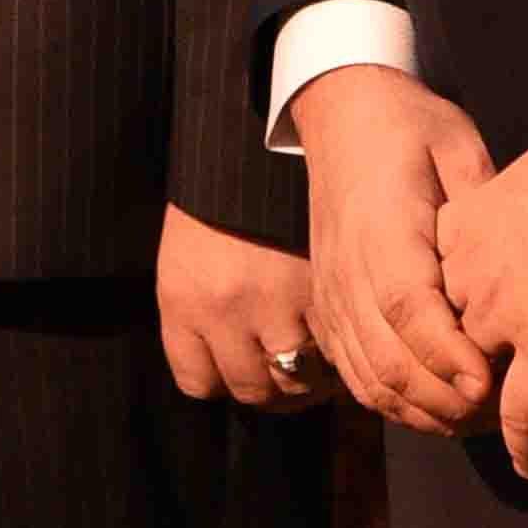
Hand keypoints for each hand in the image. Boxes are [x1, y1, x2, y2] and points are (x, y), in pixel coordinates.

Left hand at [158, 205, 336, 406]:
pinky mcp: (323, 286)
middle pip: (254, 390)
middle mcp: (224, 308)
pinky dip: (342, 352)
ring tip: (322, 361)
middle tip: (291, 372)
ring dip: (313, 378)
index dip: (224, 380)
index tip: (244, 368)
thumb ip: (200, 321)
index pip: (199, 383)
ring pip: (299, 380)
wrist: (255, 137)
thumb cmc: (221, 201)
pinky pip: (336, 349)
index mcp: (183, 300)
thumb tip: (234, 378)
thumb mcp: (188, 257)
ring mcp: (276, 300)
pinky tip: (345, 336)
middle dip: (273, 387)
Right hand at [289, 65, 498, 436]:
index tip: (489, 385)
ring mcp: (330, 294)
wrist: (341, 115)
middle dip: (446, 400)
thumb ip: (483, 206)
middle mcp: (346, 269)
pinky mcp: (326, 309)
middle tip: (502, 416)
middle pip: (387, 357)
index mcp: (381, 226)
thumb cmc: (409, 127)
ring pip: (369, 378)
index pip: (407, 305)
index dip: (446, 353)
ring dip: (423, 412)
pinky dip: (395, 404)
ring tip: (478, 422)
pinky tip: (437, 409)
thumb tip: (520, 266)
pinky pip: (354, 375)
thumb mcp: (457, 147)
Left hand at [435, 130, 527, 481]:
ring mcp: (505, 314)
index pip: (433, 294)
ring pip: (477, 385)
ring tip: (515, 438)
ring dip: (492, 417)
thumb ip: (511, 210)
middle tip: (484, 406)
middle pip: (448, 343)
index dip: (447, 327)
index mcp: (461, 227)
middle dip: (461, 378)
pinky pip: (525, 415)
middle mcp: (469, 274)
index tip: (464, 348)